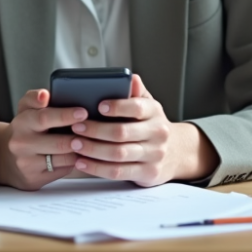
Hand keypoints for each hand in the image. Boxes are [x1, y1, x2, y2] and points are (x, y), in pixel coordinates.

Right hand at [0, 88, 87, 189]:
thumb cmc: (24, 129)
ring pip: (64, 158)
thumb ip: (34, 98)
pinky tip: (77, 155)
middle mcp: (22, 144)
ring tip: (88, 142)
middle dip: (79, 137)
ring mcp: (28, 163)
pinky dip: (73, 162)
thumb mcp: (25, 109)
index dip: (66, 115)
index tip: (83, 113)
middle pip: (59, 142)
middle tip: (93, 131)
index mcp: (22, 122)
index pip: (45, 117)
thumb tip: (44, 95)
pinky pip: (62, 170)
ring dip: (79, 150)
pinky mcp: (34, 179)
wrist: (6, 157)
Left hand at [69, 74, 218, 186]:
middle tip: (76, 127)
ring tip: (75, 144)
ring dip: (93, 149)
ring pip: (118, 154)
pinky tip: (81, 162)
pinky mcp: (147, 173)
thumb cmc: (152, 125)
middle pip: (122, 133)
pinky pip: (117, 172)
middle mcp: (157, 133)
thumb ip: (136, 92)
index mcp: (155, 112)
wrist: (176, 153)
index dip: (117, 107)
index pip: (137, 107)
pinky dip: (96, 168)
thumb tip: (130, 78)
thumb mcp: (148, 106)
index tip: (98, 106)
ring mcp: (154, 155)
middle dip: (95, 130)